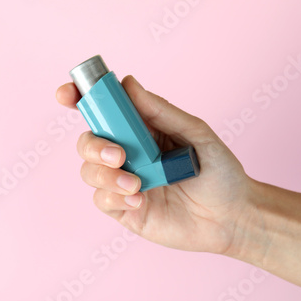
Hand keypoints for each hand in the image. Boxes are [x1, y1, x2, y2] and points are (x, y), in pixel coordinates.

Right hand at [56, 75, 252, 254]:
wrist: (233, 216)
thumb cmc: (218, 171)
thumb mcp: (195, 133)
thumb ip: (159, 111)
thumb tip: (128, 83)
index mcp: (139, 130)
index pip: (101, 111)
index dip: (78, 99)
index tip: (67, 93)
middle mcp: (126, 154)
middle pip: (87, 142)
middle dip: (94, 146)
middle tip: (118, 155)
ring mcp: (122, 182)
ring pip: (89, 172)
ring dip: (106, 176)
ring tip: (137, 184)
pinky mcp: (124, 208)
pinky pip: (102, 200)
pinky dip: (115, 197)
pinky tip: (140, 199)